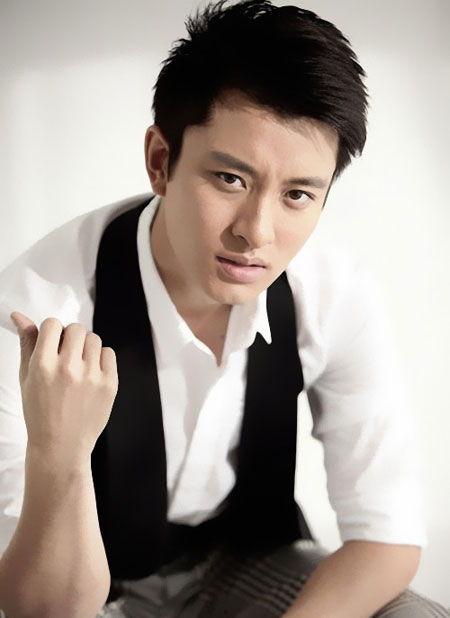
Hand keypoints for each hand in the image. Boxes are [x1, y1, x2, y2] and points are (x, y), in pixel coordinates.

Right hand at [10, 311, 117, 464]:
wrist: (61, 446)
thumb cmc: (39, 412)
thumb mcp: (27, 378)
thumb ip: (27, 344)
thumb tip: (19, 316)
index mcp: (43, 366)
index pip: (52, 324)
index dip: (52, 332)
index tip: (52, 344)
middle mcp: (68, 368)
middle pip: (76, 328)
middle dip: (70, 337)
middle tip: (66, 356)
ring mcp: (91, 376)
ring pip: (94, 338)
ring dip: (86, 347)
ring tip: (78, 366)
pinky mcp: (110, 384)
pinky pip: (109, 353)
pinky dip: (101, 359)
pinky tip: (91, 374)